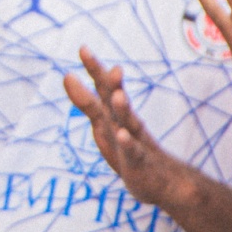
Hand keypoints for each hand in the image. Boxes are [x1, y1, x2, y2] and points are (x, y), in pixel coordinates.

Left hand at [65, 48, 195, 210]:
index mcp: (116, 114)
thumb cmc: (128, 151)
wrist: (164, 182)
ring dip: (121, 108)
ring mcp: (134, 141)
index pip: (104, 88)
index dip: (94, 70)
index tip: (82, 48)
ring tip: (117, 94)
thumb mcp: (103, 125)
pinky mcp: (138, 163)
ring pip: (127, 122)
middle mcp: (125, 123)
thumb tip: (67, 76)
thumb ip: (87, 101)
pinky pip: (133, 152)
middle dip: (106, 80)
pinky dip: (127, 143)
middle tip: (99, 60)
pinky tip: (122, 135)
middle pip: (114, 98)